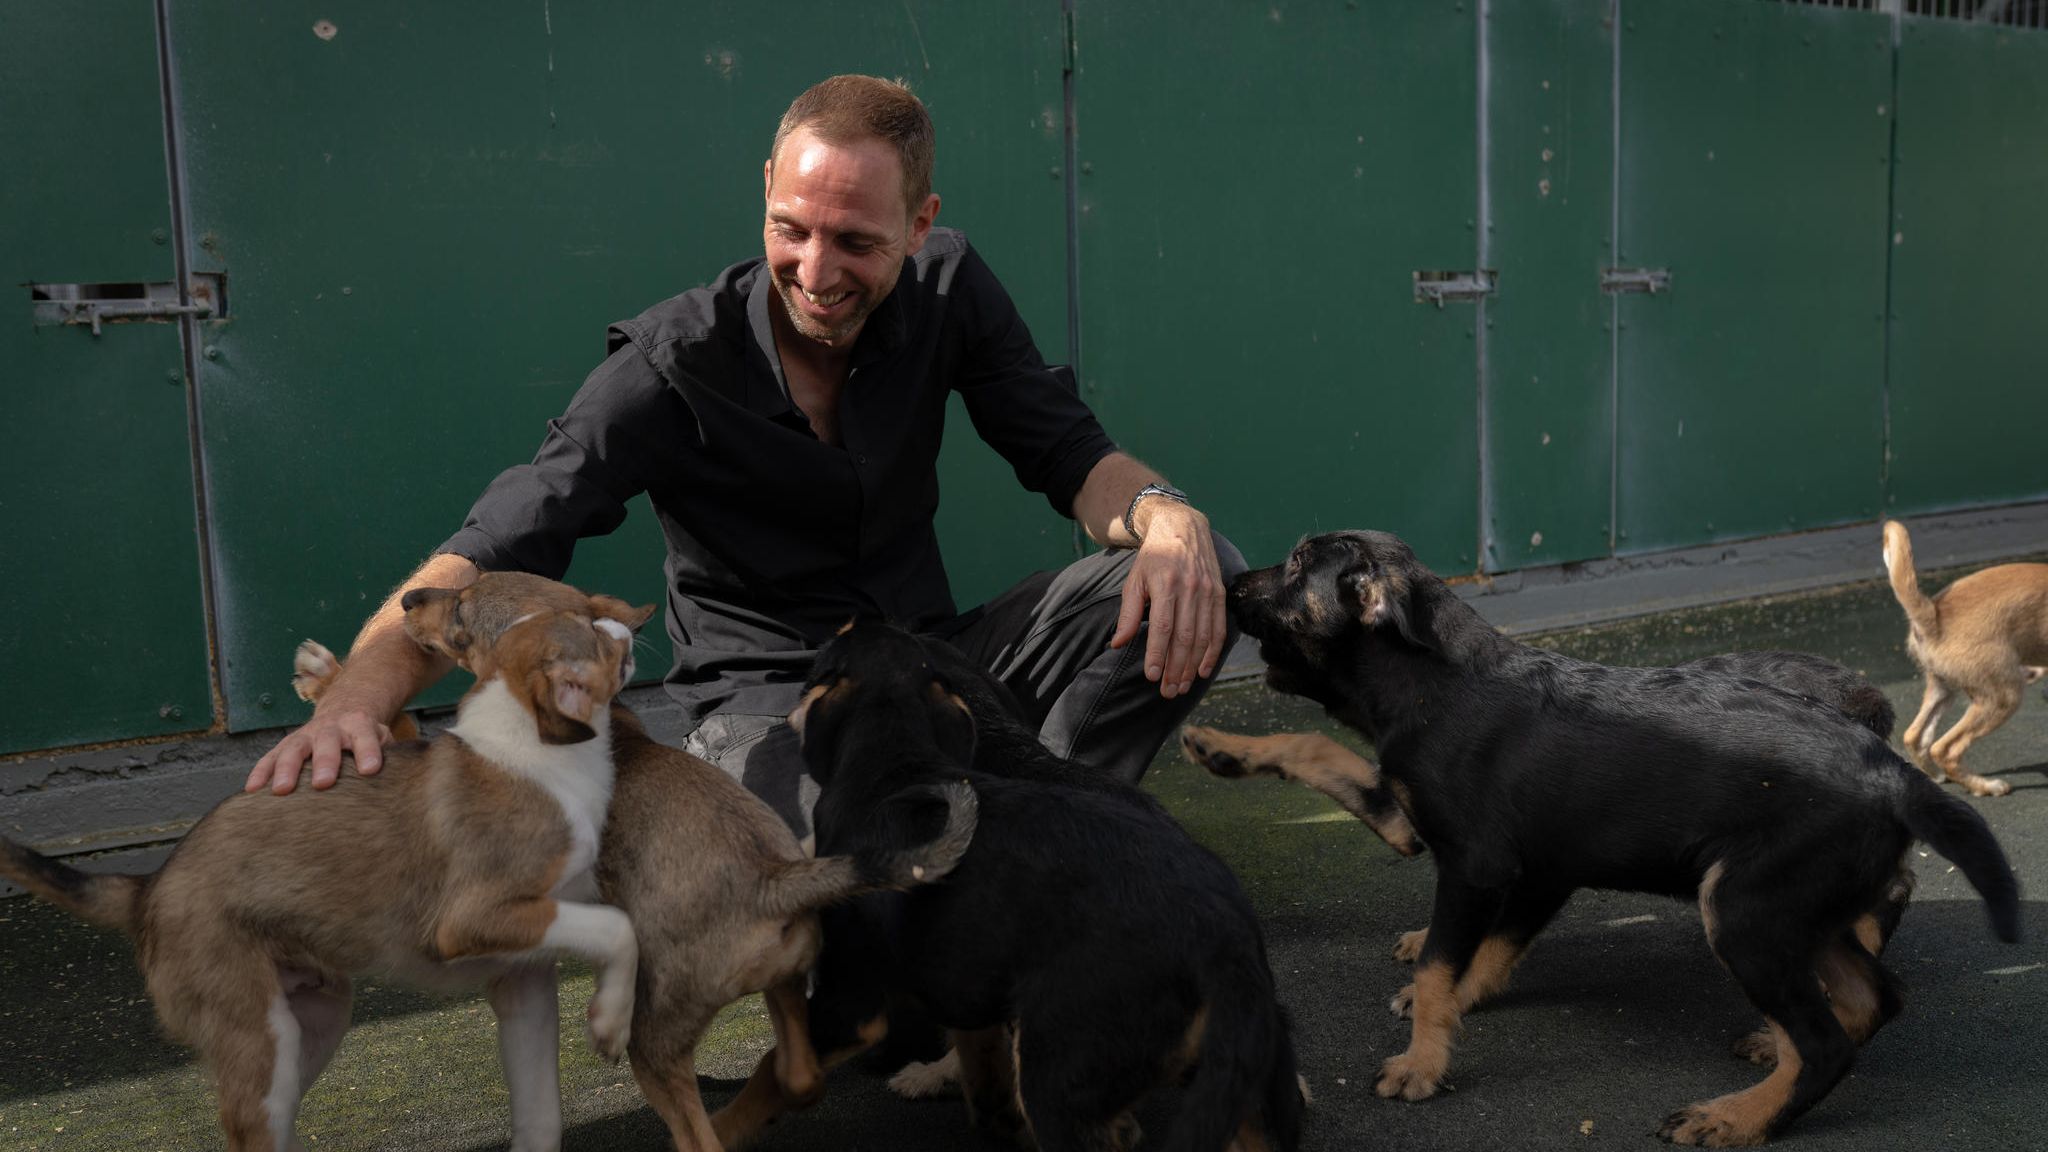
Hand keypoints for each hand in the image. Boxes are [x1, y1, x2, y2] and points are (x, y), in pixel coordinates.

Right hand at [245, 707, 393, 794]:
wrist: (344, 711)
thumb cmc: (366, 735)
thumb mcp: (382, 736)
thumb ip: (390, 751)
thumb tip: (403, 775)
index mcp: (358, 725)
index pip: (365, 737)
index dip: (368, 751)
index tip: (371, 769)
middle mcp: (330, 729)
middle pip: (327, 743)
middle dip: (324, 762)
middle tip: (323, 783)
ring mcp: (304, 736)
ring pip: (293, 750)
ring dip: (286, 769)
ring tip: (281, 790)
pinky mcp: (285, 746)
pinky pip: (269, 759)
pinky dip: (260, 773)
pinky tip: (252, 791)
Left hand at [1110, 501, 1224, 697]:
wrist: (1182, 527)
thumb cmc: (1153, 557)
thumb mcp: (1134, 580)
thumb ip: (1128, 614)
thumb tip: (1117, 644)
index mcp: (1165, 584)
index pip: (1162, 627)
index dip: (1158, 654)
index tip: (1152, 676)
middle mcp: (1190, 588)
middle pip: (1184, 637)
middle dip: (1176, 668)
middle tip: (1168, 692)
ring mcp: (1208, 591)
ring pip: (1203, 637)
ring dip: (1193, 666)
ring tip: (1183, 686)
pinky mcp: (1219, 593)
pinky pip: (1219, 628)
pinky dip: (1214, 652)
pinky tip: (1205, 670)